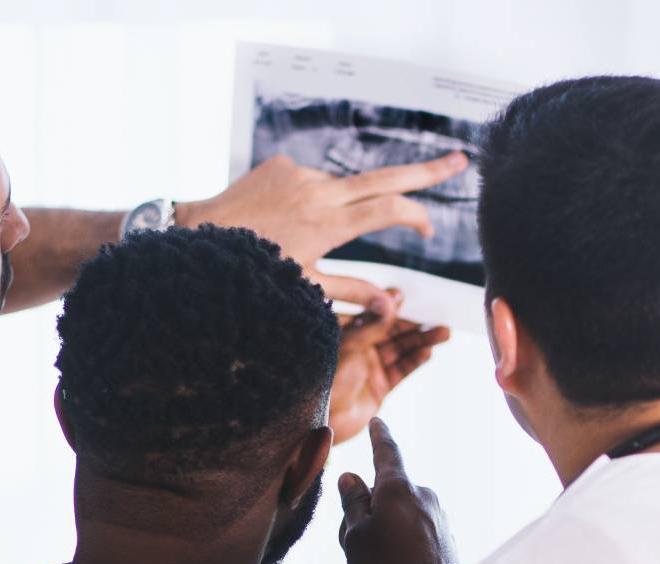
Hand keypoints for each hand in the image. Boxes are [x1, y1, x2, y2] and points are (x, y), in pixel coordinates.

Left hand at [177, 152, 469, 315]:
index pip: (388, 209)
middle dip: (426, 170)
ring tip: (300, 236)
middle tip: (461, 160)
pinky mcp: (282, 164)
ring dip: (342, 207)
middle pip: (385, 176)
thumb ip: (353, 292)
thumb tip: (395, 307)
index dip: (416, 216)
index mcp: (326, 224)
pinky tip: (284, 221)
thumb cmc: (251, 271)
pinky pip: (312, 181)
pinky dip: (313, 199)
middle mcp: (318, 192)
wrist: (198, 235)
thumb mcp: (304, 288)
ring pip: (342, 187)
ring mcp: (300, 174)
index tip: (428, 229)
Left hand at [328, 292, 450, 443]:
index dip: (388, 305)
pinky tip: (428, 352)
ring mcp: (369, 368)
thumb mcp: (349, 347)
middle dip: (413, 324)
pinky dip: (415, 360)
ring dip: (421, 341)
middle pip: (391, 331)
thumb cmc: (324, 381)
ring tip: (443, 332)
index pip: (371, 314)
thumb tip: (392, 300)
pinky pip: (401, 370)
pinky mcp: (379, 387)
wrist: (322, 422)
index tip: (405, 296)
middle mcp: (358, 349)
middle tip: (436, 315)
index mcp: (344, 334)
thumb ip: (372, 325)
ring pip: (400, 349)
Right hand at [339, 418, 457, 563]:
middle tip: (353, 542)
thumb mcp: (354, 535)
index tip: (378, 422)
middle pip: (388, 493)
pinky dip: (403, 543)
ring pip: (401, 515)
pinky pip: (416, 532)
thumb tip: (352, 477)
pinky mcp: (447, 538)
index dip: (379, 437)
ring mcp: (439, 517)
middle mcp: (424, 496)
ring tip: (376, 563)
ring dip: (385, 529)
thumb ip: (352, 503)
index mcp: (398, 488)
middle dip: (369, 510)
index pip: (387, 453)